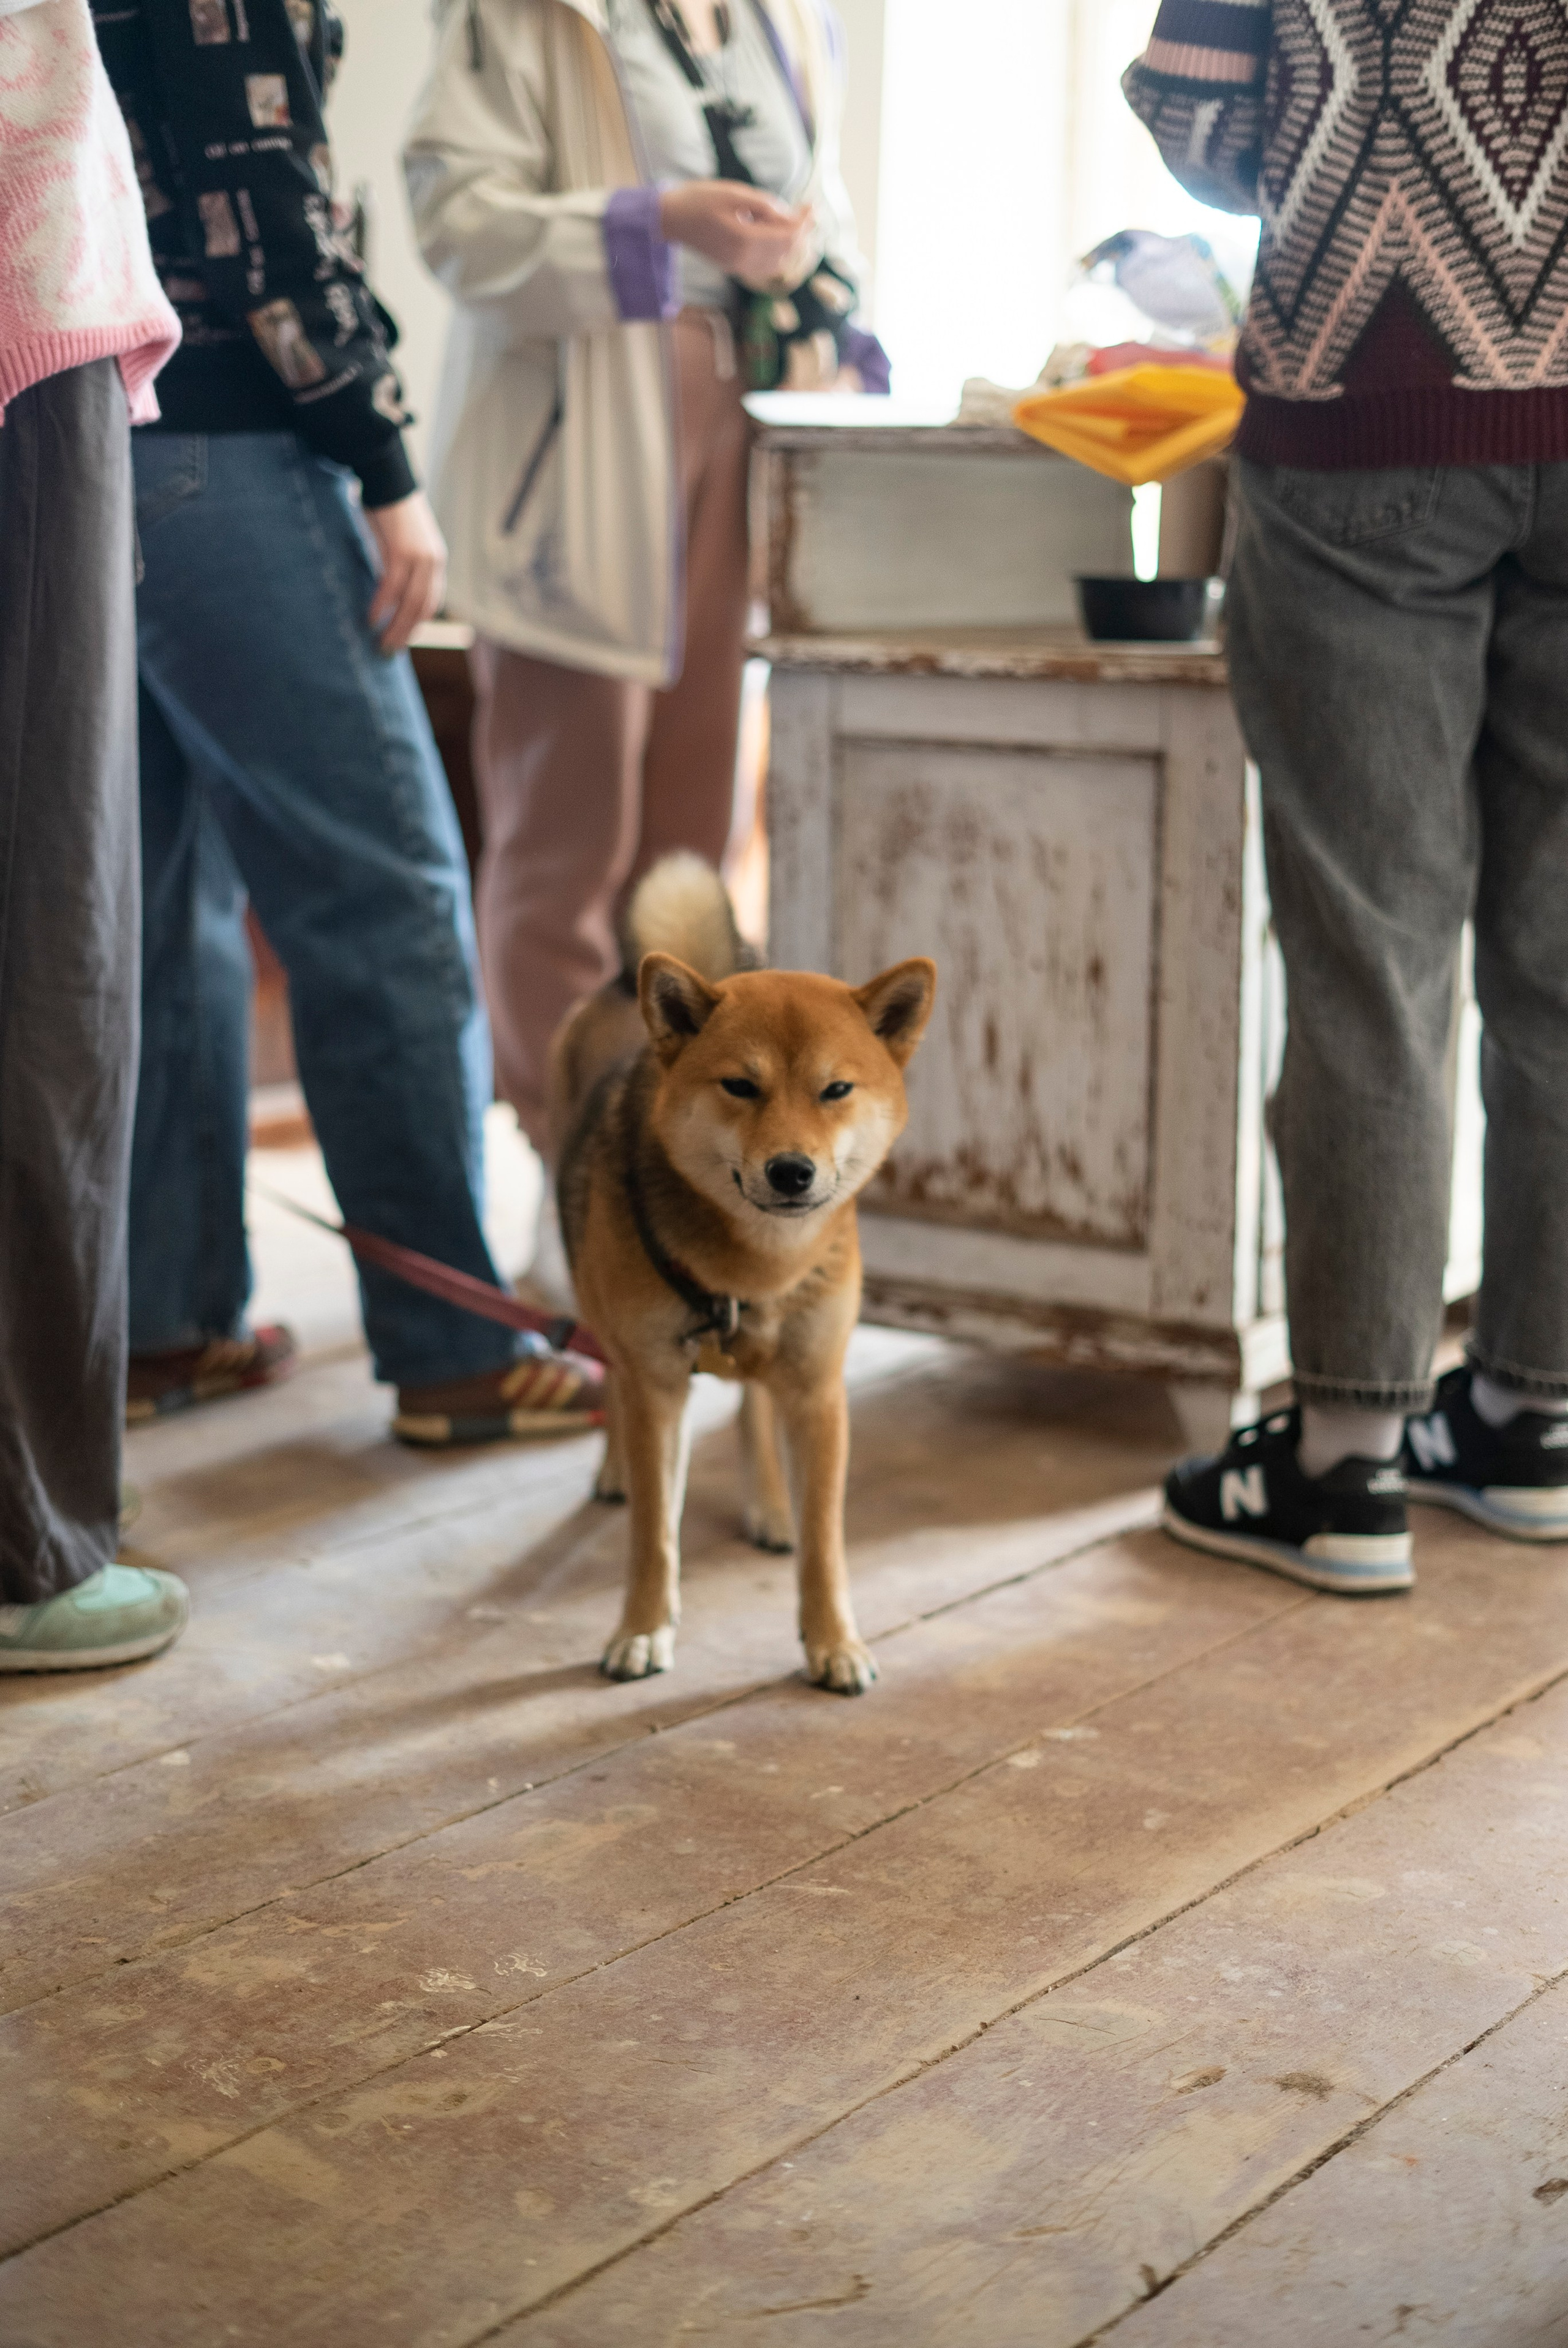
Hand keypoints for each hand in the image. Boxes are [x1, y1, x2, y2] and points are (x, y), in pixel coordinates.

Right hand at [364, 489, 446, 654]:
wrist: (388, 478)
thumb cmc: (390, 509)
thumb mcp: (403, 541)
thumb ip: (402, 565)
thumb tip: (389, 591)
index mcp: (436, 561)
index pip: (431, 602)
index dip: (417, 624)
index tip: (403, 638)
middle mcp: (433, 562)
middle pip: (422, 608)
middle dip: (406, 633)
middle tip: (390, 651)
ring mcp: (419, 557)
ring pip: (409, 603)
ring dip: (394, 627)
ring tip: (381, 644)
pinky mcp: (401, 551)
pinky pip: (391, 587)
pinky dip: (381, 606)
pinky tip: (371, 620)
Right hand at [659, 180, 809, 288]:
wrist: (672, 219)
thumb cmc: (700, 199)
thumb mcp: (734, 193)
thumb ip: (763, 205)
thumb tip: (788, 215)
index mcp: (745, 240)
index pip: (788, 236)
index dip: (804, 221)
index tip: (812, 205)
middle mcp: (744, 259)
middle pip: (787, 251)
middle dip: (802, 232)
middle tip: (810, 212)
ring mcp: (738, 266)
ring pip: (778, 262)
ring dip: (792, 245)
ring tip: (798, 224)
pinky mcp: (733, 267)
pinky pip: (765, 267)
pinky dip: (778, 255)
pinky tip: (779, 239)